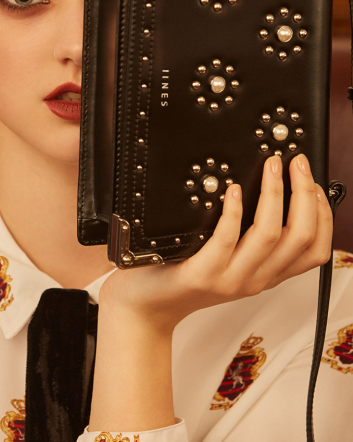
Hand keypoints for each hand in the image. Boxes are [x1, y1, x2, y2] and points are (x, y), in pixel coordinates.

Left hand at [99, 154, 331, 334]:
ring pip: (269, 236)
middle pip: (301, 237)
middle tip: (297, 163)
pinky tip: (233, 189)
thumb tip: (273, 191)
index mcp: (268, 274)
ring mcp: (230, 279)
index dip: (322, 214)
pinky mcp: (202, 275)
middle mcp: (256, 279)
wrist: (149, 306)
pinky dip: (234, 211)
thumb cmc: (187, 273)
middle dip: (304, 194)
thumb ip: (252, 237)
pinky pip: (225, 239)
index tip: (316, 183)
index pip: (315, 250)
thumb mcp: (232, 260)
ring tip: (272, 167)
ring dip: (274, 195)